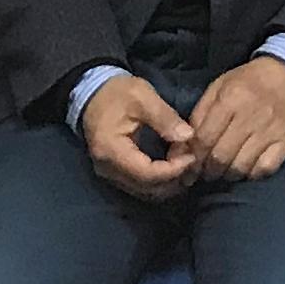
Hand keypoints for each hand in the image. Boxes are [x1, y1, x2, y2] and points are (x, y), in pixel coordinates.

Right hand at [81, 73, 201, 200]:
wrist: (91, 93)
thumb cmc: (116, 92)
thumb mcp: (142, 97)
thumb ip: (165, 117)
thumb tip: (188, 136)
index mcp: (111, 150)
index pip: (146, 173)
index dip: (172, 170)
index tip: (192, 156)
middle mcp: (107, 169)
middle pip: (146, 187)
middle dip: (173, 178)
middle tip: (192, 161)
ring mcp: (109, 174)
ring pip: (144, 191)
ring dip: (167, 182)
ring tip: (184, 164)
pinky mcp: (114, 172)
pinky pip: (139, 185)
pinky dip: (157, 180)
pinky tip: (171, 167)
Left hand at [189, 55, 284, 183]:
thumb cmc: (251, 80)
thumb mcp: (220, 86)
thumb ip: (201, 113)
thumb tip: (184, 143)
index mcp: (229, 99)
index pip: (204, 138)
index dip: (193, 158)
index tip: (188, 168)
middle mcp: (249, 116)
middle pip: (220, 157)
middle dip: (208, 171)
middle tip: (205, 172)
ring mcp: (269, 131)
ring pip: (240, 167)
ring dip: (228, 175)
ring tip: (224, 172)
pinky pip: (264, 169)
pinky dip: (252, 174)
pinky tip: (246, 168)